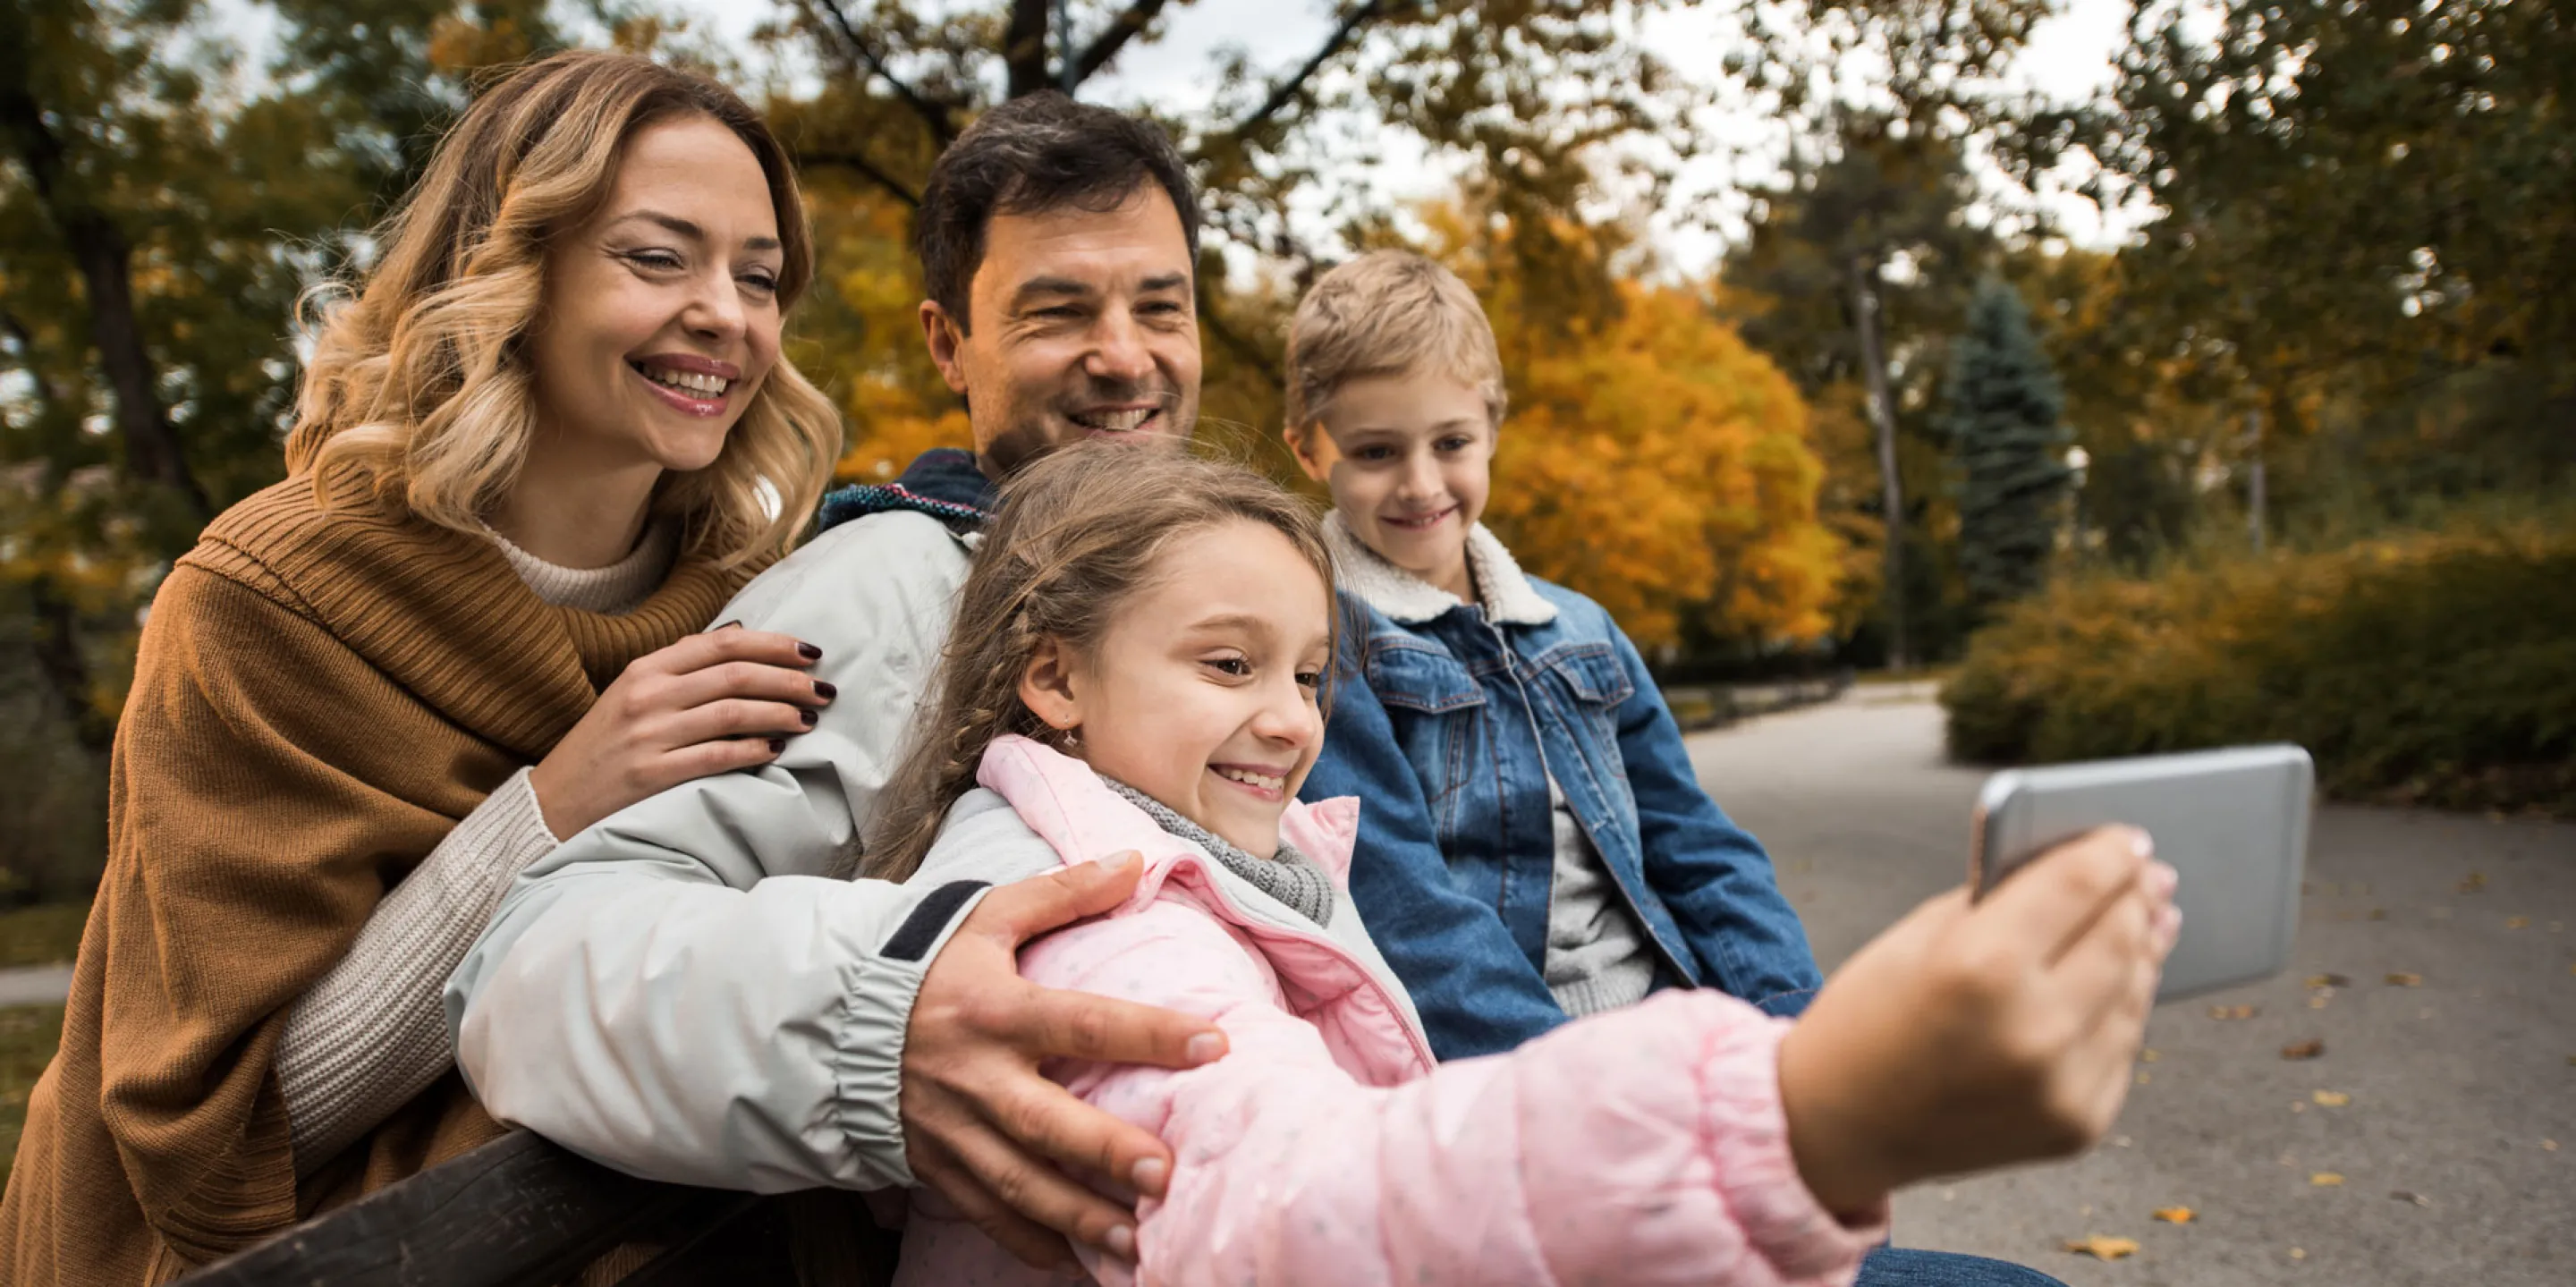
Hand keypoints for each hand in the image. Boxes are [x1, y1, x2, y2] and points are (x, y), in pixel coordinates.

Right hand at [528, 626, 829, 838]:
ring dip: (781, 712)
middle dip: (789, 679)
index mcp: (645, 669)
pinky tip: (778, 749)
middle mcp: (647, 695)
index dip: (773, 644)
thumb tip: (740, 633)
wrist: (553, 801)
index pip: (722, 643)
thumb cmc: (604, 746)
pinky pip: (716, 756)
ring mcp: (648, 734)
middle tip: (824, 688)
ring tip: (810, 717)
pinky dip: (753, 750)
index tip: (811, 651)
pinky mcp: (651, 774)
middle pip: (735, 674)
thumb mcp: (632, 693)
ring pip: (732, 712)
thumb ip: (682, 665)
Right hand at [902, 853, 1229, 1268]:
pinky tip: (1074, 1260)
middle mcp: (975, 1075)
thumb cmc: (927, 965)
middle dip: (1104, 1152)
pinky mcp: (935, 1164)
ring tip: (1137, 1243)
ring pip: (1018, 1182)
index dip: (1149, 1033)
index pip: (1083, 1022)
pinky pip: (984, 1211)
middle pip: (1045, 1121)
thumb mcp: (987, 917)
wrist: (833, 1018)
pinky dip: (1026, 1241)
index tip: (1215, 1045)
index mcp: (996, 1010)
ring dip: (1078, 1216)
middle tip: (1165, 1176)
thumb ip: (1062, 893)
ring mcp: (952, 1128)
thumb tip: (1135, 862)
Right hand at [1778, 826, 2180, 1213]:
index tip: (2128, 838)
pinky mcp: (2078, 1125)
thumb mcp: (1922, 935)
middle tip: (2151, 876)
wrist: (1840, 1126)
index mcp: (1980, 965)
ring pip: (2136, 992)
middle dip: (2138, 896)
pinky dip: (2122, 1010)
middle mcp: (2032, 1028)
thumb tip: (2091, 874)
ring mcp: (2061, 1084)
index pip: (2080, 883)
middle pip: (2122, 934)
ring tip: (2147, 923)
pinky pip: (2122, 1047)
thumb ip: (2003, 900)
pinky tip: (2118, 984)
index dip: (2112, 851)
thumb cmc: (1872, 1016)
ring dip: (2143, 951)